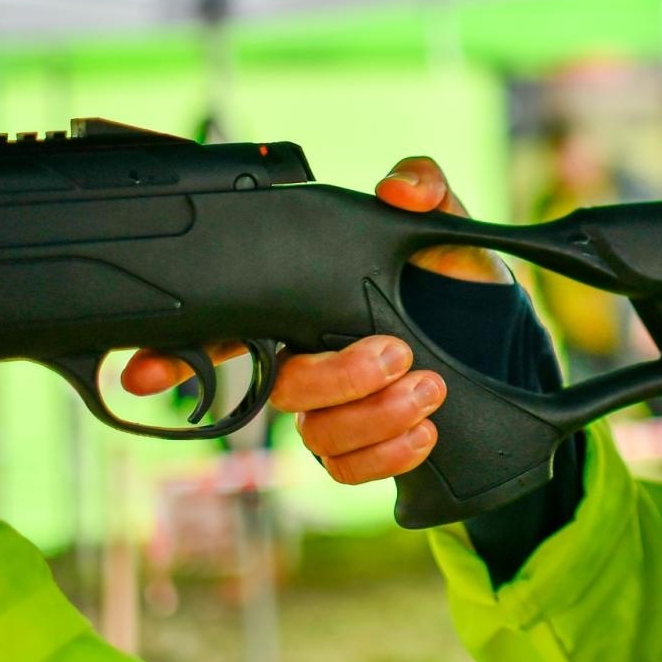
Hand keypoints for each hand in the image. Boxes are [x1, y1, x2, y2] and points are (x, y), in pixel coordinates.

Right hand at [120, 157, 508, 483]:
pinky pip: (349, 472)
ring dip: (372, 416)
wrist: (507, 344)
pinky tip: (425, 434)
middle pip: (282, 387)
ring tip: (430, 388)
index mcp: (312, 304)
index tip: (154, 372)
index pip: (229, 327)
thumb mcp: (446, 226)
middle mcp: (312, 360)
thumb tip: (400, 189)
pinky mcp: (368, 450)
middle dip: (335, 377)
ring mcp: (335, 411)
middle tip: (397, 352)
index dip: (180, 352)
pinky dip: (386, 457)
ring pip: (315, 435)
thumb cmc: (457, 278)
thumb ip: (425, 190)